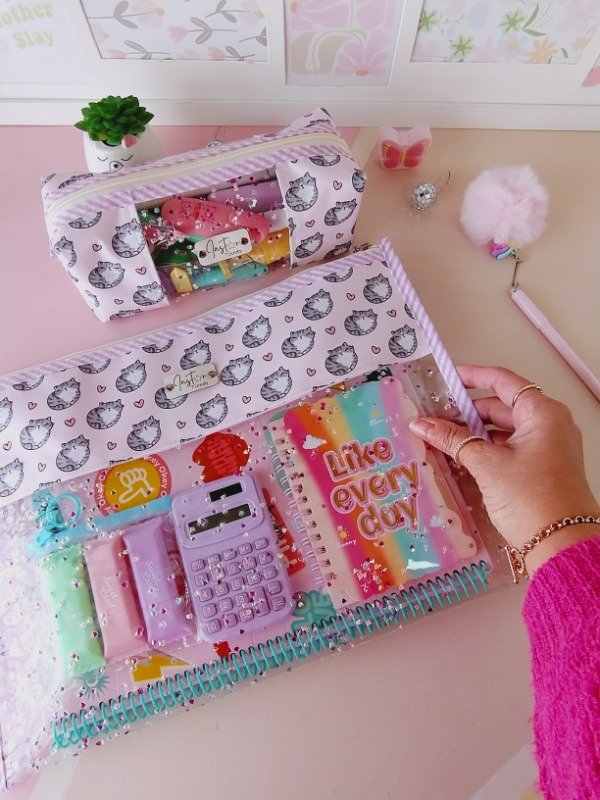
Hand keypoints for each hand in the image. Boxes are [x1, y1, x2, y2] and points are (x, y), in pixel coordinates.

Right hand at [409, 365, 599, 573]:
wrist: (561, 545)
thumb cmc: (531, 499)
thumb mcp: (486, 465)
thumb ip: (453, 439)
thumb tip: (422, 423)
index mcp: (542, 413)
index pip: (503, 381)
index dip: (472, 377)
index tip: (446, 378)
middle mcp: (549, 424)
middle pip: (501, 407)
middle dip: (466, 412)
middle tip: (434, 417)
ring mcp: (548, 447)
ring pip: (503, 430)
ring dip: (474, 434)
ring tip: (441, 439)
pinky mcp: (542, 467)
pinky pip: (510, 448)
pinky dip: (486, 450)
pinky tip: (460, 458)